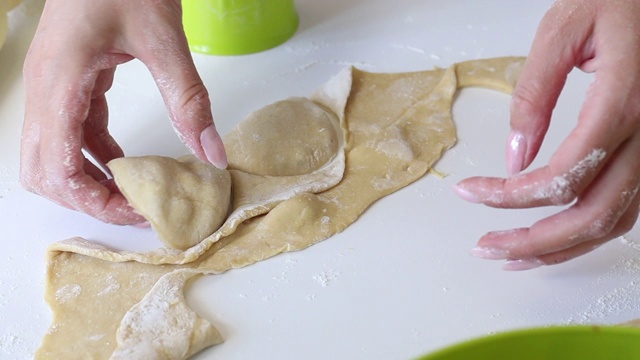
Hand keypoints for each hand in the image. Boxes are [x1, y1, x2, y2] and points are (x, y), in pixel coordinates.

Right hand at [20, 0, 226, 224]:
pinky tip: (127, 162)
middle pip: (44, 171)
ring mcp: (52, 87)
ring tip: (134, 192)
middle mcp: (46, 91)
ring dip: (89, 180)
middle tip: (133, 207)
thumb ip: (188, 99)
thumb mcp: (163, 40)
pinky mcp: (67, 83)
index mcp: (60, 83)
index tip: (136, 210)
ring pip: (53, 156)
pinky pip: (72, 133)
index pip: (58, 167)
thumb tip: (212, 153)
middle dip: (86, 198)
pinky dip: (96, 156)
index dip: (94, 201)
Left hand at [454, 0, 639, 269]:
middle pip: (592, 214)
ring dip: (560, 247)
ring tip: (512, 254)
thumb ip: (535, 95)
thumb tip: (515, 156)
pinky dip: (588, 230)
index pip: (563, 174)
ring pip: (614, 220)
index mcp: (624, 102)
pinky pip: (627, 205)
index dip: (511, 196)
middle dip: (534, 241)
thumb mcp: (563, 32)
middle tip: (486, 247)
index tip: (470, 192)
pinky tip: (553, 234)